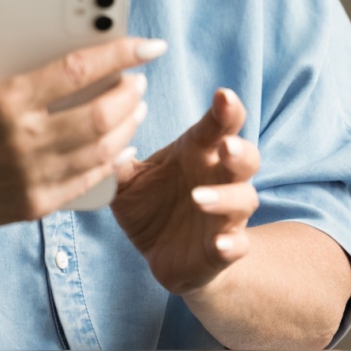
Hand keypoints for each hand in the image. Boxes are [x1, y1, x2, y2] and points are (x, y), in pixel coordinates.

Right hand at [0, 0, 159, 238]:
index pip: (76, 69)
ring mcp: (32, 175)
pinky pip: (89, 180)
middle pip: (99, 113)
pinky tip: (123, 144)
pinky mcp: (38, 204)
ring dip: (128, 124)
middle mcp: (23, 138)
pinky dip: (113, 161)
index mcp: (6, 99)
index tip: (149, 45)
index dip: (119, 53)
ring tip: (136, 105)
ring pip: (101, 148)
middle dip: (129, 93)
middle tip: (138, 78)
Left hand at [111, 86, 260, 295]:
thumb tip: (106, 145)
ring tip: (197, 198)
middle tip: (226, 146)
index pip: (218, 126)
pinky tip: (221, 244)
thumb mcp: (126, 182)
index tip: (223, 94)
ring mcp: (226, 215)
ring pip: (243, 199)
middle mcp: (219, 179)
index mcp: (197, 153)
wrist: (165, 255)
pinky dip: (232, 244)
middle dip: (238, 150)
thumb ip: (118, 163)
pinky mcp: (224, 248)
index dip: (226, 110)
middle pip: (244, 158)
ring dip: (225, 198)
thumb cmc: (150, 205)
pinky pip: (237, 245)